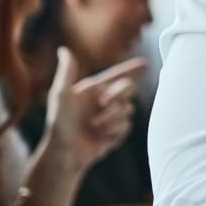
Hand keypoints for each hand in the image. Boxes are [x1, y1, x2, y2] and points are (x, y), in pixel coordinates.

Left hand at [42, 49, 147, 171]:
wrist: (64, 155)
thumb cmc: (58, 125)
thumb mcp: (60, 95)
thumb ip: (66, 72)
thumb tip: (64, 50)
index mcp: (93, 90)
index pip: (117, 75)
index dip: (132, 68)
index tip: (146, 64)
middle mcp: (104, 101)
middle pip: (127, 88)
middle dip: (118, 94)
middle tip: (104, 102)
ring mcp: (111, 117)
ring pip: (128, 109)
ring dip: (111, 117)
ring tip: (94, 126)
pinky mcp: (116, 133)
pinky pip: (127, 126)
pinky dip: (114, 131)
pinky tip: (100, 137)